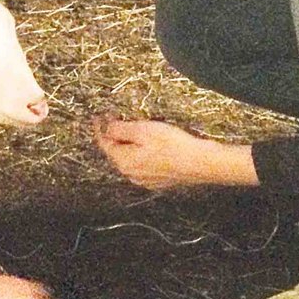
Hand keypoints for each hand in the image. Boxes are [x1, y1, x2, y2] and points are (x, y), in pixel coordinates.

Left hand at [91, 117, 258, 189]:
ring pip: (130, 159)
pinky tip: (150, 145)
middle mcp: (132, 174)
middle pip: (117, 152)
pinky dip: (141, 153)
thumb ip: (121, 129)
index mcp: (124, 162)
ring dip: (129, 144)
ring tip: (134, 130)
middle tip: (116, 119)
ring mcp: (145, 180)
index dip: (100, 129)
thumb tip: (107, 129)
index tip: (98, 118)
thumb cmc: (173, 145)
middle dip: (115, 136)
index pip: (105, 144)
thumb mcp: (143, 130)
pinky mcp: (158, 180)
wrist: (200, 163)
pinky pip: (143, 164)